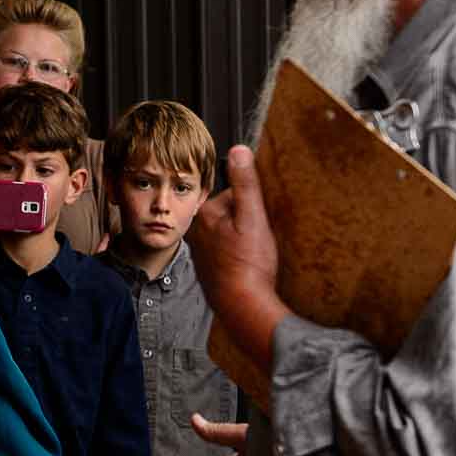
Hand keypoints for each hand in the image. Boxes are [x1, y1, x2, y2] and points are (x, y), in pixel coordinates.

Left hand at [186, 146, 286, 360]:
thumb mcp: (252, 216)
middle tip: (256, 243)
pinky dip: (238, 258)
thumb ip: (245, 183)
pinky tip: (247, 268)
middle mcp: (197, 232)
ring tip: (253, 256)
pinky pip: (227, 254)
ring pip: (229, 235)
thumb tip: (238, 150)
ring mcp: (202, 252)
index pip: (234, 196)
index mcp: (204, 214)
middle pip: (231, 215)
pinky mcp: (210, 269)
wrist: (242, 305)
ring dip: (243, 241)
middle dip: (247, 224)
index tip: (257, 224)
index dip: (252, 208)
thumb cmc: (249, 263)